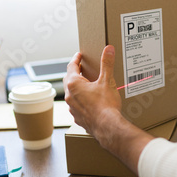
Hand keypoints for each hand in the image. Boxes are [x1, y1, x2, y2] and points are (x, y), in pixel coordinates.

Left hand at [63, 46, 153, 173]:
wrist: (107, 127)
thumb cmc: (106, 105)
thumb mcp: (107, 81)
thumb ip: (107, 63)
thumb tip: (107, 49)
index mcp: (74, 84)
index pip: (71, 67)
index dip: (75, 59)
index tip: (79, 55)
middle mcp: (70, 96)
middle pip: (69, 80)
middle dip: (74, 73)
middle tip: (81, 68)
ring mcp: (72, 108)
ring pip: (72, 94)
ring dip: (77, 88)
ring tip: (86, 85)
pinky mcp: (78, 118)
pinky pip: (76, 106)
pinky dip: (80, 101)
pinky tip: (89, 102)